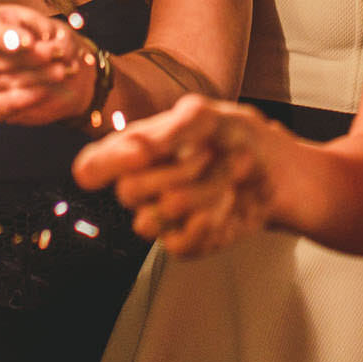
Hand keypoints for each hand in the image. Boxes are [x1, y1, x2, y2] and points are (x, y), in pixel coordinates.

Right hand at [0, 2, 98, 125]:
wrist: (49, 68)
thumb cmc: (39, 38)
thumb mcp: (42, 23)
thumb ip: (43, 28)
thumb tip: (45, 40)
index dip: (4, 35)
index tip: (29, 41)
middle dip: (28, 58)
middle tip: (55, 54)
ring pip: (0, 81)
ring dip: (35, 77)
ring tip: (60, 70)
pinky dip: (25, 98)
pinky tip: (44, 90)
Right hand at [72, 95, 277, 255]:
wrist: (271, 167)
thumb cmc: (229, 134)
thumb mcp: (206, 116)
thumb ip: (173, 129)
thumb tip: (139, 146)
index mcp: (132, 151)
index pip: (91, 166)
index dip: (106, 164)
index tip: (141, 152)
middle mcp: (138, 187)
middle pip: (128, 191)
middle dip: (178, 170)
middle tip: (209, 153)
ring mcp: (159, 218)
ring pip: (158, 218)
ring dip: (205, 192)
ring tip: (231, 172)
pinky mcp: (183, 242)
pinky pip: (180, 246)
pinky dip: (212, 222)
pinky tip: (228, 204)